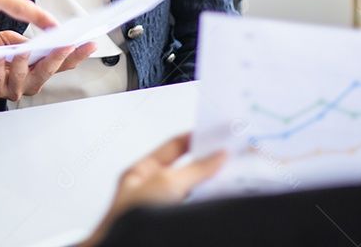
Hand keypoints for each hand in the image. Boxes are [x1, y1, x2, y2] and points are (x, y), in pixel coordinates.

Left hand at [0, 30, 97, 103]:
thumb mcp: (7, 41)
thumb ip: (22, 41)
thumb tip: (34, 40)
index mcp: (36, 68)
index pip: (61, 63)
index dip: (78, 54)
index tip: (90, 43)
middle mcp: (28, 81)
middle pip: (49, 71)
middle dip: (59, 57)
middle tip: (68, 44)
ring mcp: (12, 88)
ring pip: (25, 77)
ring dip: (25, 63)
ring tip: (24, 51)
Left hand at [81, 134, 225, 246]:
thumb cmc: (128, 220)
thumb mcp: (167, 184)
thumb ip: (194, 169)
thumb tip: (217, 156)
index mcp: (141, 171)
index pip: (173, 147)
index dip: (195, 139)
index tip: (218, 136)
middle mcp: (151, 190)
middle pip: (186, 170)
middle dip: (207, 165)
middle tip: (231, 158)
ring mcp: (162, 210)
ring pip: (193, 193)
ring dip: (211, 188)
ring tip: (232, 180)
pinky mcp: (173, 225)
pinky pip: (196, 210)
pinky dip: (209, 206)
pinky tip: (220, 202)